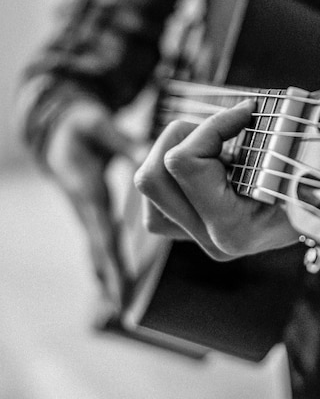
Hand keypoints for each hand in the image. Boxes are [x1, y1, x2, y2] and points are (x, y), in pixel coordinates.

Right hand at [45, 100, 138, 321]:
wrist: (54, 129)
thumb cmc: (79, 126)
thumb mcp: (98, 126)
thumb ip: (124, 141)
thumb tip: (150, 154)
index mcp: (89, 192)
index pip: (103, 234)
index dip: (114, 261)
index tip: (122, 287)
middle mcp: (86, 208)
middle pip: (99, 251)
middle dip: (110, 279)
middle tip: (122, 308)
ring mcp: (86, 212)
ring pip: (96, 250)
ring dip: (106, 276)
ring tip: (119, 305)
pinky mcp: (90, 211)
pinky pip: (98, 242)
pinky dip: (104, 262)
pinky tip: (113, 279)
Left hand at [134, 100, 299, 260]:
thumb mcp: (301, 159)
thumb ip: (272, 138)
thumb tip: (244, 109)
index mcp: (235, 230)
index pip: (184, 163)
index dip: (213, 123)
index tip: (248, 111)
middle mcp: (212, 240)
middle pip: (151, 177)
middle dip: (184, 137)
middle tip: (225, 131)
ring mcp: (200, 238)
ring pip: (149, 186)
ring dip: (176, 152)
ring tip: (217, 147)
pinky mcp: (194, 229)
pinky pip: (156, 197)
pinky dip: (174, 170)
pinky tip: (209, 164)